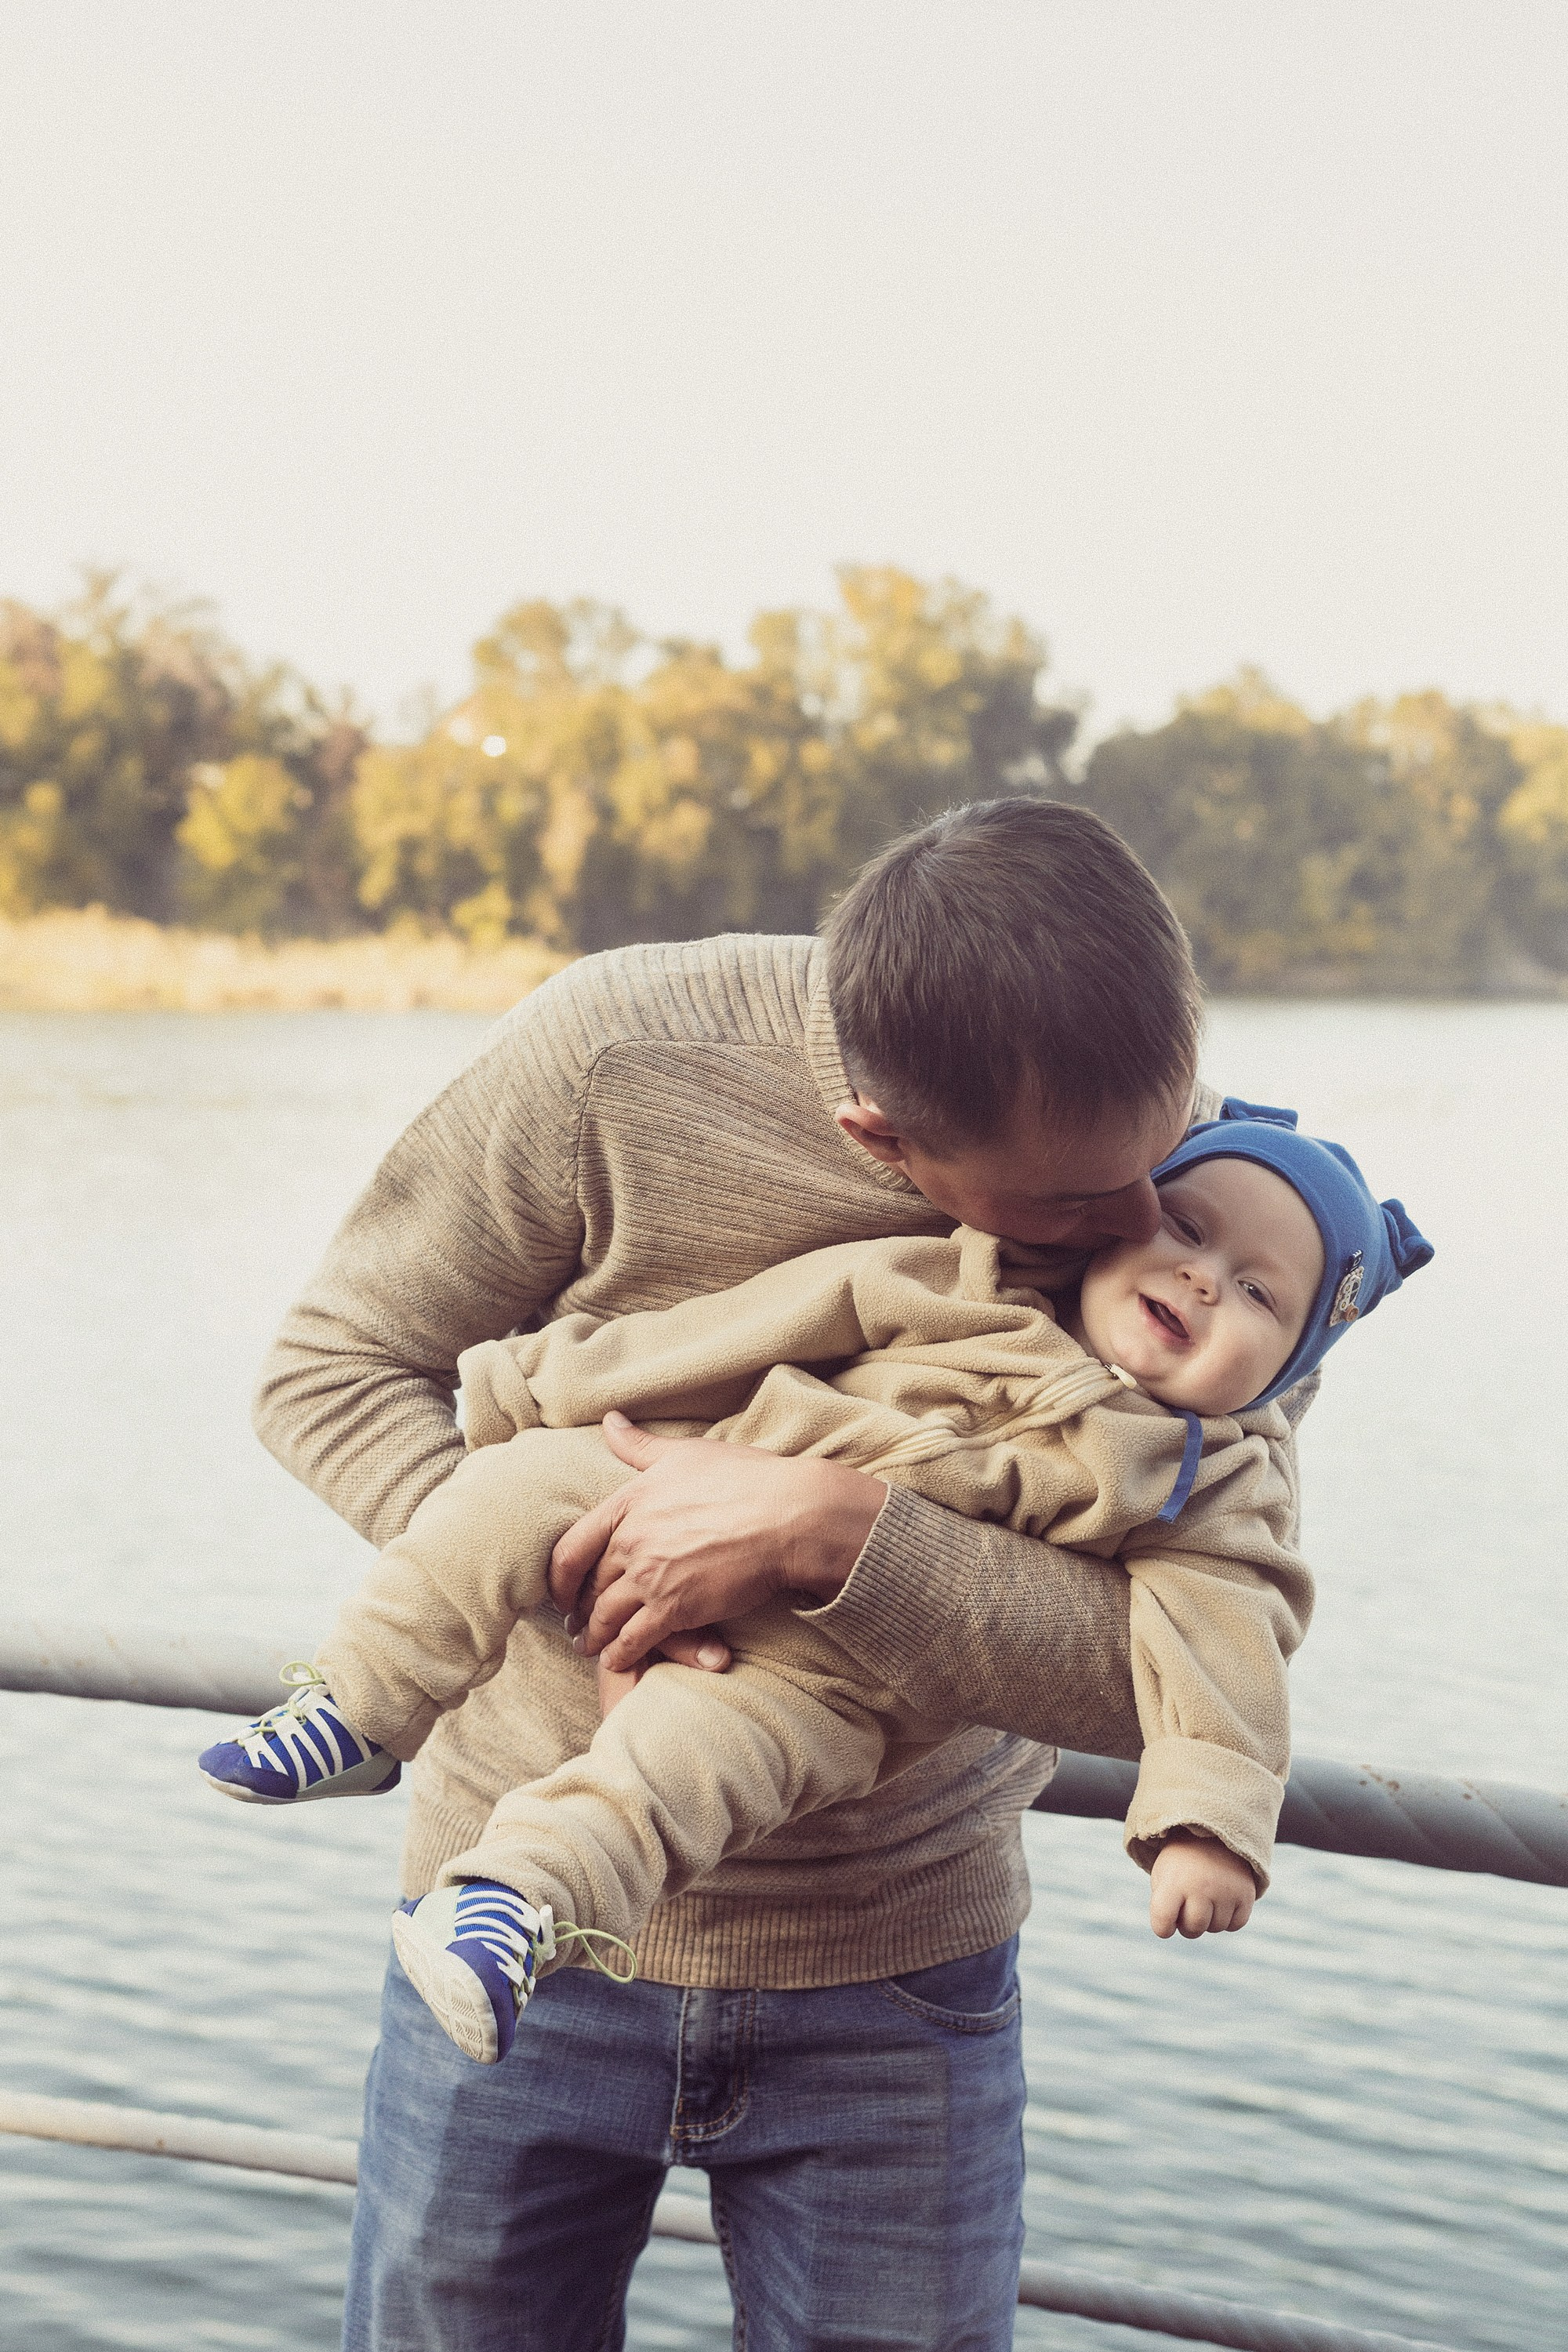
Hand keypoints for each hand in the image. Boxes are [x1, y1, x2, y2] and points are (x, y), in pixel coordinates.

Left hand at [548, 1412, 887, 1674]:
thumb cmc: (743, 1477)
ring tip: (590, 1647)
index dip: (560, 1574)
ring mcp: (652, 1578)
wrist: (788, 1515)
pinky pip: (635, 1640)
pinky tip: (616, 1662)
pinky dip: (621, 1655)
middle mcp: (632, 1542)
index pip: (572, 1545)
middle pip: (591, 1584)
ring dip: (595, 1637)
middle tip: (575, 1623)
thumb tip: (609, 1420)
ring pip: (607, 1616)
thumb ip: (639, 1445)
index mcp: (629, 1504)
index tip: (560, 1588)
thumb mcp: (685, 1453)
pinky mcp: (676, 1609)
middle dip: (580, 1608)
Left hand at [1149, 1829, 1257, 1938]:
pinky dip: (1228, 1917)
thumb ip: (1165, 1909)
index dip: (1162, 1927)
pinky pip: (1235, 1924)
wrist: (1212, 1834)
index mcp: (1173, 1882)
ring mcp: (1226, 1891)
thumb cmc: (1182, 1865)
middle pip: (1192, 1929)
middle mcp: (1201, 1887)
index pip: (1163, 1922)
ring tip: (1205, 1893)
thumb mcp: (1163, 1878)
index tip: (1165, 1921)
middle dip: (1188, 1923)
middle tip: (1188, 1903)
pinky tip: (1222, 1898)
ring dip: (1209, 1918)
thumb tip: (1179, 1932)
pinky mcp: (1246, 1894)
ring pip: (1215, 1928)